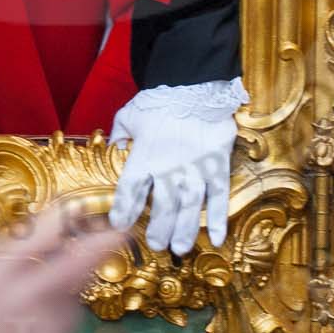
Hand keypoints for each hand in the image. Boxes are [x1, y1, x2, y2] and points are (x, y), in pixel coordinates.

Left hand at [108, 78, 244, 254]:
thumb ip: (119, 135)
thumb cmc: (160, 99)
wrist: (195, 83)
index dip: (124, 210)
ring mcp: (196, 168)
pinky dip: (219, 218)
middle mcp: (169, 167)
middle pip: (162, 206)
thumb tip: (114, 150)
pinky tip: (217, 238)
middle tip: (156, 245)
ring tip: (180, 248)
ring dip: (185, 230)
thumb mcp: (129, 114)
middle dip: (158, 229)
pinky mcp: (218, 164)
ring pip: (190, 207)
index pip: (130, 190)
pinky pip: (219, 196)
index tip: (120, 226)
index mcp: (144, 155)